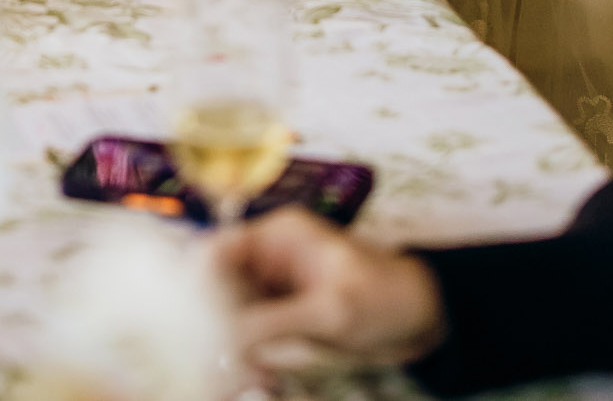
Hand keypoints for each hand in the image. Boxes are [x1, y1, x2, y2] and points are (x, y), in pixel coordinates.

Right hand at [215, 207, 446, 372]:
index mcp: (276, 236)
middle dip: (210, 326)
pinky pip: (248, 336)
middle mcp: (267, 259)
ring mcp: (273, 289)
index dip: (194, 286)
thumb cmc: (387, 297)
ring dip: (227, 347)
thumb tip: (219, 338)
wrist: (425, 321)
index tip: (187, 327)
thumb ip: (272, 322)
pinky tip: (256, 376)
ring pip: (227, 316)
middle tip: (214, 364)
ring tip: (238, 377)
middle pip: (215, 288)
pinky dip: (247, 357)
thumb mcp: (329, 311)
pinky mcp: (281, 317)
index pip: (215, 252)